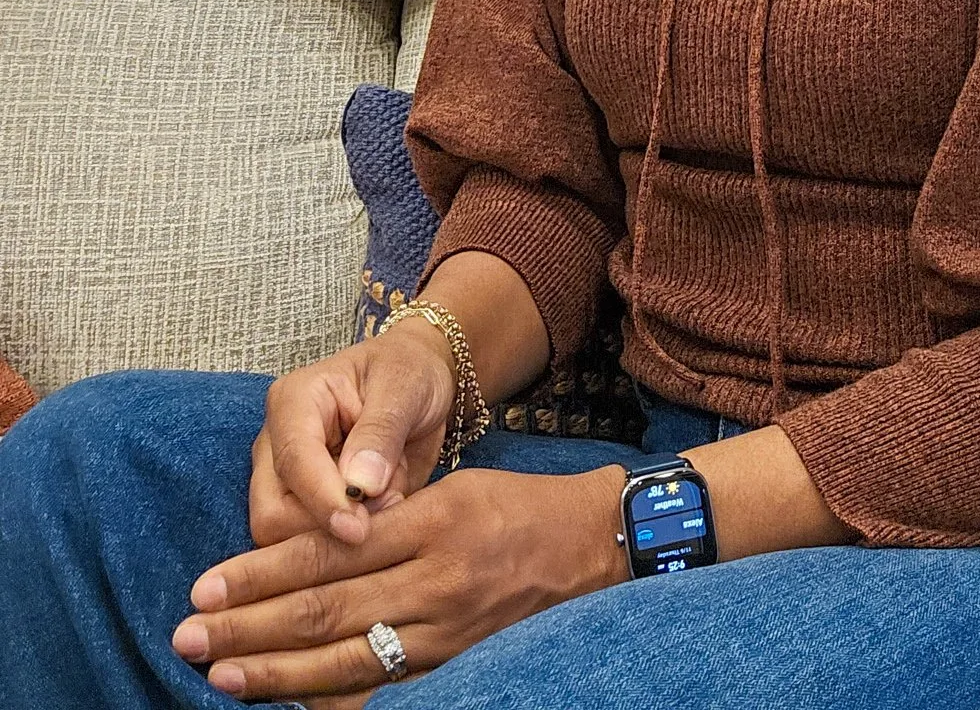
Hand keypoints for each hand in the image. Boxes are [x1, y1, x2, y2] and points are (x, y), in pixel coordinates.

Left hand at [172, 463, 627, 705]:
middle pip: (324, 609)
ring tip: (220, 675)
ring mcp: (446, 631)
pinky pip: (384, 686)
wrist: (594, 547)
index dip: (262, 571)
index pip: (328, 550)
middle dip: (249, 625)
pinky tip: (290, 705)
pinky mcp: (458, 663)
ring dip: (275, 673)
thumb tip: (310, 547)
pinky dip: (333, 698)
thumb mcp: (454, 488)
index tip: (207, 583)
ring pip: (345, 657)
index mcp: (430, 521)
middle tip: (188, 634)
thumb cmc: (519, 507)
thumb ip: (387, 520)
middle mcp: (434, 579)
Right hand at [250, 323, 457, 548]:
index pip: (293, 462)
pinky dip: (348, 546)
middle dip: (327, 527)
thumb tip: (361, 486)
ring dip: (341, 536)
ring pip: (287, 541)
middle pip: (272, 516)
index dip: (323, 500)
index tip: (358, 530)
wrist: (421, 381)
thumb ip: (381, 431)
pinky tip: (381, 512)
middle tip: (386, 505)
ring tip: (388, 497)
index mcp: (293, 401)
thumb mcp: (405, 386)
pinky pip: (312, 549)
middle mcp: (277, 445)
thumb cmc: (409, 372)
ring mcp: (286, 481)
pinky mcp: (304, 509)